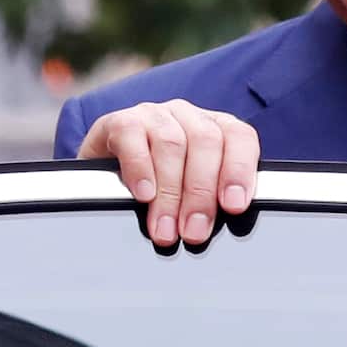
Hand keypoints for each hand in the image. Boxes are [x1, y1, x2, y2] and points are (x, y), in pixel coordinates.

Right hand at [77, 100, 259, 246]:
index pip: (240, 137)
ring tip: (165, 227)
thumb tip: (213, 225)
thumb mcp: (191, 191)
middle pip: (206, 142)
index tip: (233, 206)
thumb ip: (212, 199)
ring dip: (170, 192)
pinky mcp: (121, 121)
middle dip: (201, 193)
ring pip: (171, 143)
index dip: (240, 170)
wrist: (106, 176)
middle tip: (193, 231)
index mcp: (217, 128)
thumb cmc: (160, 185)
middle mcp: (189, 116)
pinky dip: (140, 168)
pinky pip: (132, 136)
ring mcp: (156, 114)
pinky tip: (143, 193)